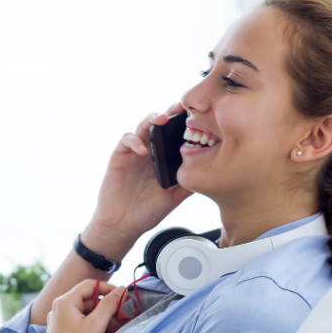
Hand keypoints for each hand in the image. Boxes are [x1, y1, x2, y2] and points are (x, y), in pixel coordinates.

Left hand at [43, 280, 123, 332]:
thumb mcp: (97, 324)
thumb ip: (110, 304)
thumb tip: (121, 290)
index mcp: (64, 301)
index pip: (90, 285)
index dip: (108, 288)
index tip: (122, 297)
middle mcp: (59, 309)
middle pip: (88, 300)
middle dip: (107, 307)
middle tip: (122, 315)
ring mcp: (58, 322)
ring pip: (85, 313)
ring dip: (102, 318)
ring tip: (116, 329)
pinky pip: (80, 324)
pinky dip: (93, 327)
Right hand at [84, 104, 195, 260]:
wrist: (122, 225)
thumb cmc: (147, 212)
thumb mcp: (174, 197)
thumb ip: (189, 183)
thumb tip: (212, 171)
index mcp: (164, 158)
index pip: (175, 133)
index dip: (185, 122)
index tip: (199, 115)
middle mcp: (150, 151)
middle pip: (161, 124)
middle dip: (171, 112)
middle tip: (182, 107)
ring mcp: (134, 152)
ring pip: (143, 125)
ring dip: (153, 119)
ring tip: (163, 119)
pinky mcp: (119, 156)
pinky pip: (126, 140)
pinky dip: (135, 141)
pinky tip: (143, 150)